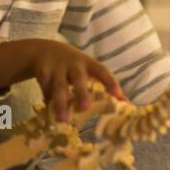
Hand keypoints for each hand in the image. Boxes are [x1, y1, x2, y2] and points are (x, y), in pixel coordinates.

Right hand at [0, 38, 128, 121]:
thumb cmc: (73, 66)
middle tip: (85, 108)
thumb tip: (127, 104)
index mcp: (88, 63)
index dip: (110, 83)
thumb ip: (104, 85)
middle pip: (78, 78)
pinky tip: (47, 111)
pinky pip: (45, 87)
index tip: (119, 96)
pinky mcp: (42, 70)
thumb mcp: (87, 69)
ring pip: (58, 85)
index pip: (102, 71)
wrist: (44, 49)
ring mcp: (57, 67)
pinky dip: (46, 99)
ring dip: (60, 102)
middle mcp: (73, 64)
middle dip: (81, 92)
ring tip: (62, 120)